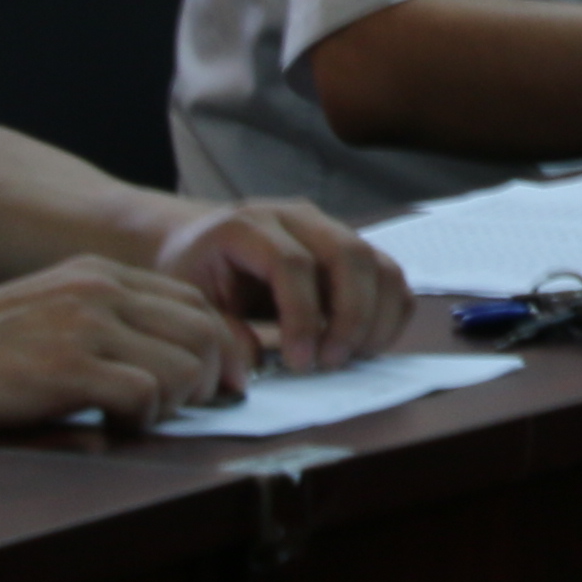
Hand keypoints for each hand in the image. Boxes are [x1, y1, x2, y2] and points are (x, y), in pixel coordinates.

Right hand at [0, 258, 239, 432]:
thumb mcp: (51, 308)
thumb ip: (107, 321)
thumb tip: (168, 357)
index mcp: (101, 275)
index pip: (196, 304)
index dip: (218, 348)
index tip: (215, 384)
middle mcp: (101, 291)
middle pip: (204, 333)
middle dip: (208, 379)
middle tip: (185, 409)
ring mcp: (84, 327)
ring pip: (184, 365)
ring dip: (176, 402)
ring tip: (142, 417)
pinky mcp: (64, 369)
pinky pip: (143, 394)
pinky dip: (142, 419)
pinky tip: (111, 424)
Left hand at [145, 200, 416, 373]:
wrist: (201, 243)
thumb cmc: (195, 274)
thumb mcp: (191, 302)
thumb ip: (221, 331)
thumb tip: (255, 364)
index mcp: (248, 225)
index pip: (292, 263)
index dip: (303, 316)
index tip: (301, 362)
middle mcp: (296, 217)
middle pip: (348, 254)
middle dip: (351, 316)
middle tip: (332, 362)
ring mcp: (329, 227)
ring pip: (378, 262)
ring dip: (376, 317)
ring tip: (351, 357)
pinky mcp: (351, 246)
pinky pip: (390, 275)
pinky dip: (390, 312)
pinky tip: (364, 344)